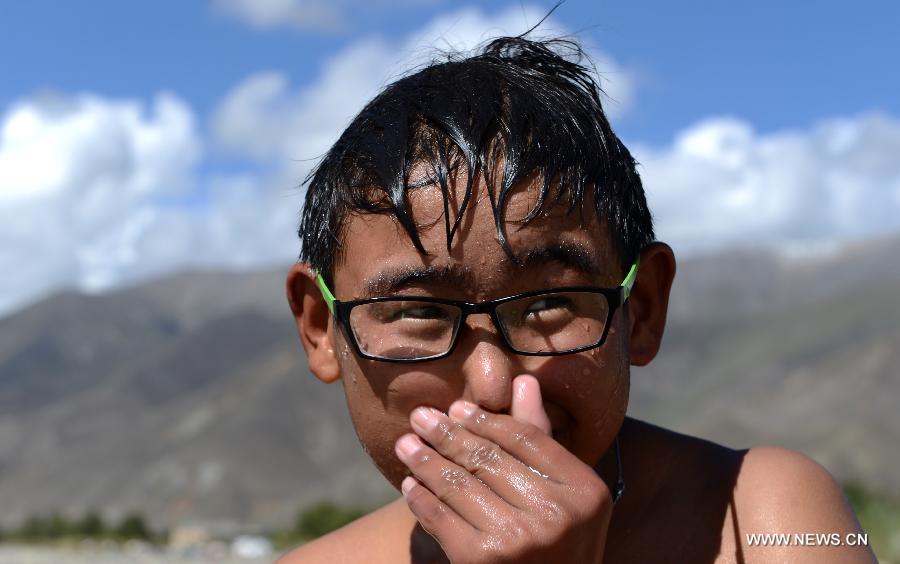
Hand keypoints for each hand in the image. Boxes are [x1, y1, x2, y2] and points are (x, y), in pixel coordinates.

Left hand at [396, 375, 612, 563]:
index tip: (457, 408)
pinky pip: (441, 517)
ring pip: (459, 484)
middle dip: (447, 434)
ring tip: (405, 445)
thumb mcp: (565, 496)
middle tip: (420, 417)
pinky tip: (411, 485)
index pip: (526, 439)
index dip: (487, 420)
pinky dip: (421, 499)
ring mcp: (519, 539)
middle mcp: (556, 513)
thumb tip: (525, 380)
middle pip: (489, 458)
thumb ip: (541, 441)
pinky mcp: (482, 560)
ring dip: (425, 461)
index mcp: (585, 489)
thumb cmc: (558, 542)